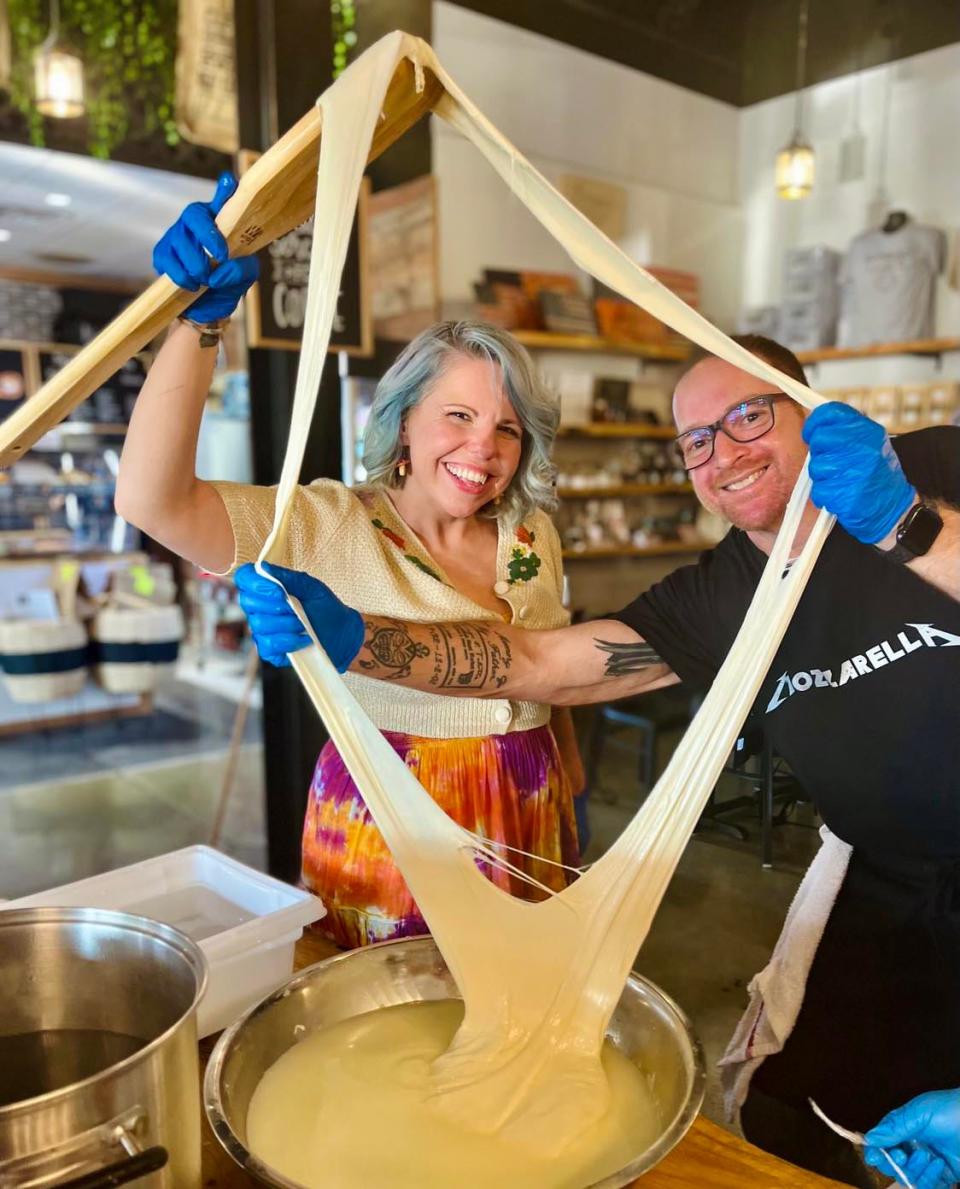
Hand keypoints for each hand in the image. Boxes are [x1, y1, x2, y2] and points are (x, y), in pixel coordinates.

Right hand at [153, 172, 258, 322]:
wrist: (209, 307)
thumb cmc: (228, 282)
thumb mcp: (245, 275)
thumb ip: (241, 268)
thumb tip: (220, 269)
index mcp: (218, 221)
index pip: (221, 200)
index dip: (224, 191)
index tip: (230, 182)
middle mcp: (194, 223)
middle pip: (193, 215)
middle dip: (207, 236)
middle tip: (220, 258)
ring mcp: (175, 236)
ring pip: (181, 241)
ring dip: (196, 264)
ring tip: (207, 280)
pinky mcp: (162, 255)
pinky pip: (167, 260)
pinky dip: (182, 276)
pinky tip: (192, 285)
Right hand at [234, 563, 364, 672]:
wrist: (342, 634)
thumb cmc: (325, 608)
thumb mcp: (312, 588)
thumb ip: (289, 578)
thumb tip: (263, 568)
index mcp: (266, 589)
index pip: (244, 578)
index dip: (256, 583)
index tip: (279, 591)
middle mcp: (259, 609)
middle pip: (248, 602)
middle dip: (275, 605)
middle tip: (296, 608)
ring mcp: (261, 630)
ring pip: (259, 624)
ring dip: (286, 623)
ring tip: (304, 624)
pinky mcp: (268, 650)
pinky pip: (268, 644)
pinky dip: (289, 641)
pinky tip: (304, 638)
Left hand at [802, 402, 915, 543]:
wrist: (894, 507)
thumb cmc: (876, 474)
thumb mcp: (869, 444)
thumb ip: (845, 432)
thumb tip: (815, 426)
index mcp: (868, 431)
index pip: (830, 412)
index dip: (814, 423)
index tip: (811, 434)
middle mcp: (863, 448)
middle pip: (819, 439)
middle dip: (819, 453)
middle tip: (831, 463)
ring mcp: (856, 472)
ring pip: (816, 467)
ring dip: (822, 477)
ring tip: (840, 481)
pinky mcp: (846, 495)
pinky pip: (819, 491)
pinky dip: (825, 496)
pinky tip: (840, 496)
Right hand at [864, 1089, 959, 1188]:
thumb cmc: (951, 1109)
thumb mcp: (919, 1113)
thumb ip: (894, 1127)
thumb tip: (869, 1138)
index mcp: (903, 1127)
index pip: (881, 1142)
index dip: (875, 1151)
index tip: (874, 1157)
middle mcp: (913, 1145)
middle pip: (893, 1163)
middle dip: (895, 1162)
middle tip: (902, 1156)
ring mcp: (928, 1161)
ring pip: (910, 1176)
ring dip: (915, 1169)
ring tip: (927, 1156)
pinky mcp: (943, 1175)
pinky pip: (929, 1186)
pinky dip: (930, 1179)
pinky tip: (939, 1164)